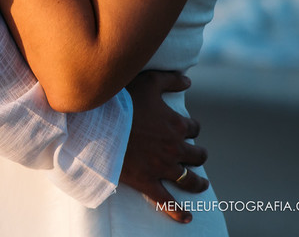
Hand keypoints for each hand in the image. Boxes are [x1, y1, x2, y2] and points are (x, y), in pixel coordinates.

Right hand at [120, 70, 209, 223]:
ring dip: (197, 183)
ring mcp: (162, 167)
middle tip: (195, 156)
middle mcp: (174, 148)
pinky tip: (187, 218)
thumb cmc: (121, 100)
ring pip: (189, 180)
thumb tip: (188, 80)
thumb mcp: (147, 81)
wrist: (97, 124)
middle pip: (197, 155)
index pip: (193, 128)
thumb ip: (170, 80)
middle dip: (197, 155)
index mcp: (176, 124)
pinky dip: (178, 212)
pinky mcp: (147, 182)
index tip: (185, 129)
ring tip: (200, 184)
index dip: (190, 128)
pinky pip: (167, 202)